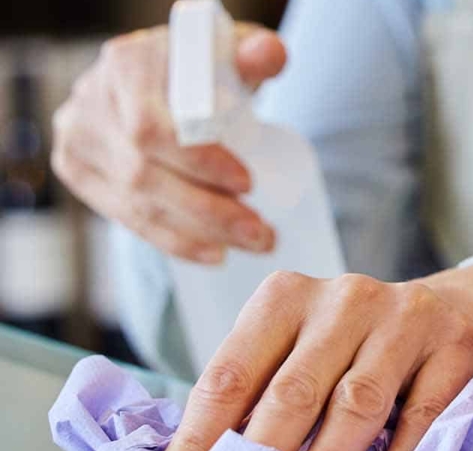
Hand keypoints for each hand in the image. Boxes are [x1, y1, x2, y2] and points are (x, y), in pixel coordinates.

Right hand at [51, 24, 287, 263]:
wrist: (162, 79)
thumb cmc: (205, 67)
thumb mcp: (232, 53)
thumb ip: (255, 52)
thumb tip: (270, 56)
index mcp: (126, 64)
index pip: (152, 127)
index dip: (197, 162)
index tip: (248, 184)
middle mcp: (91, 99)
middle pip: (144, 172)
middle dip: (209, 210)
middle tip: (262, 233)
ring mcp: (77, 136)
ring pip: (135, 201)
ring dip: (196, 232)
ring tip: (250, 243)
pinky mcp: (76, 168)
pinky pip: (124, 215)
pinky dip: (172, 239)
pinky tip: (213, 251)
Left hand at [163, 265, 472, 450]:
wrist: (452, 313)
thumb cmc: (357, 346)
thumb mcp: (301, 350)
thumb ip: (259, 395)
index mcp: (286, 296)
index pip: (232, 372)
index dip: (203, 433)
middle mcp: (344, 297)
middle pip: (294, 389)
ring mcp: (404, 316)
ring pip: (358, 402)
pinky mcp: (454, 342)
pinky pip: (421, 411)